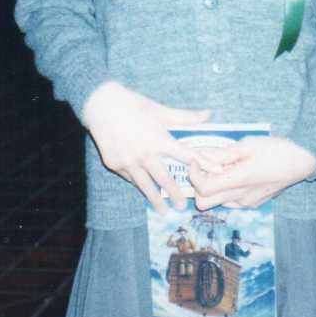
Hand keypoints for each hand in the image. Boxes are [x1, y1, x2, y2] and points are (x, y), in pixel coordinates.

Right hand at [81, 81, 210, 214]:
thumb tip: (208, 114)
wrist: (100, 105)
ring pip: (145, 185)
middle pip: (164, 179)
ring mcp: (128, 161)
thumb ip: (184, 117)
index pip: (186, 155)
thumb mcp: (159, 110)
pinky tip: (144, 191)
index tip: (215, 173)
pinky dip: (138, 185)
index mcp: (158, 139)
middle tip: (183, 206)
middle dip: (175, 194)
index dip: (202, 164)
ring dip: (155, 199)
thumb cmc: (133, 105)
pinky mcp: (114, 164)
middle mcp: (144, 153)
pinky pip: (130, 178)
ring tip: (163, 211)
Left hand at [187, 136, 315, 209]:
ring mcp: (247, 202)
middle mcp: (240, 197)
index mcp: (238, 181)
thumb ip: (221, 153)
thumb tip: (200, 155)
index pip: (202, 189)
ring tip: (223, 169)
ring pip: (218, 203)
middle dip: (198, 187)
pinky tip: (237, 174)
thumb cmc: (276, 149)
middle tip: (204, 168)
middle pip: (203, 203)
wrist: (302, 162)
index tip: (196, 160)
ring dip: (213, 188)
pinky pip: (232, 201)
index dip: (193, 175)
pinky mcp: (254, 203)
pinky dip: (227, 190)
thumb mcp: (247, 145)